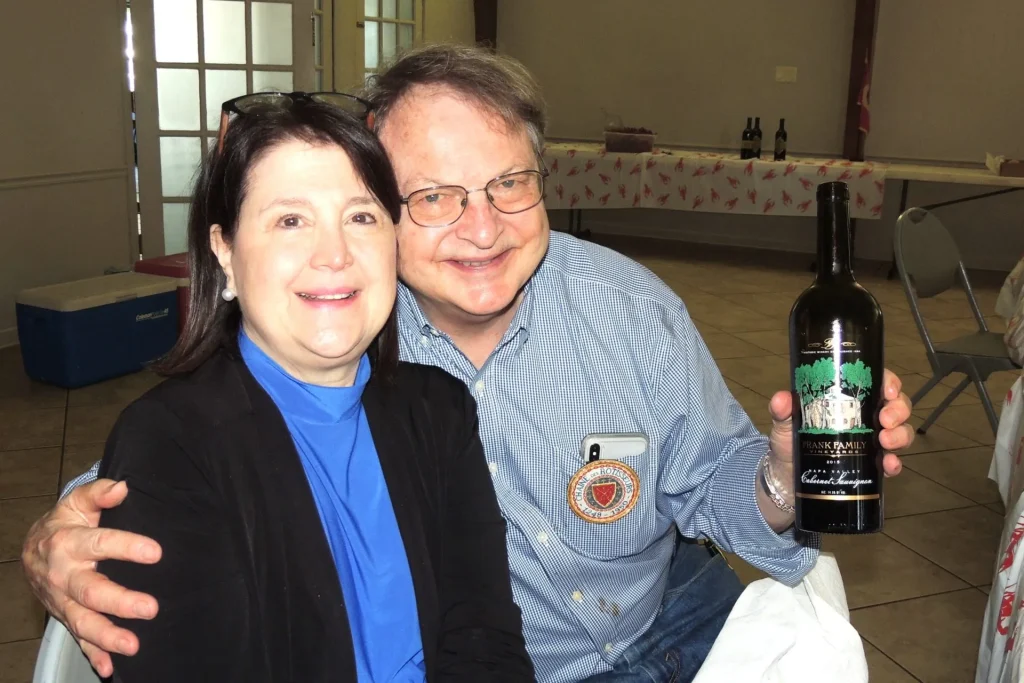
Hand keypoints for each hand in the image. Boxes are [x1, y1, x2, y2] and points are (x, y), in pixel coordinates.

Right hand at [21, 479, 161, 677]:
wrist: (32, 550)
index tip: (155, 552)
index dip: (127, 547)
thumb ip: (98, 494)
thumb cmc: (64, 525)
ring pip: (83, 621)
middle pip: (91, 591)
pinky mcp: (66, 616)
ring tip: (133, 645)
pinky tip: (109, 667)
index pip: (100, 543)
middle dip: (120, 601)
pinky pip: (78, 638)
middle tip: (150, 608)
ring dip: (107, 636)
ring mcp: (63, 600)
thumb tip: (122, 487)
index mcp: (68, 543)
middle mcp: (64, 575)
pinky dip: (93, 654)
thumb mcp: (76, 504)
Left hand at [768, 368, 913, 475]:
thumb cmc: (789, 442)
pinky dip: (895, 463)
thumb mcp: (785, 423)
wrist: (787, 478)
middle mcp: (866, 418)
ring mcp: (872, 442)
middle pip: (896, 406)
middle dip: (898, 409)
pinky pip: (892, 463)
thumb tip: (781, 400)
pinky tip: (889, 464)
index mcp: (847, 400)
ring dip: (900, 435)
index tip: (889, 389)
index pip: (876, 382)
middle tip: (886, 419)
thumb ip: (783, 411)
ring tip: (885, 440)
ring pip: (901, 432)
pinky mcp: (872, 466)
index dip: (889, 382)